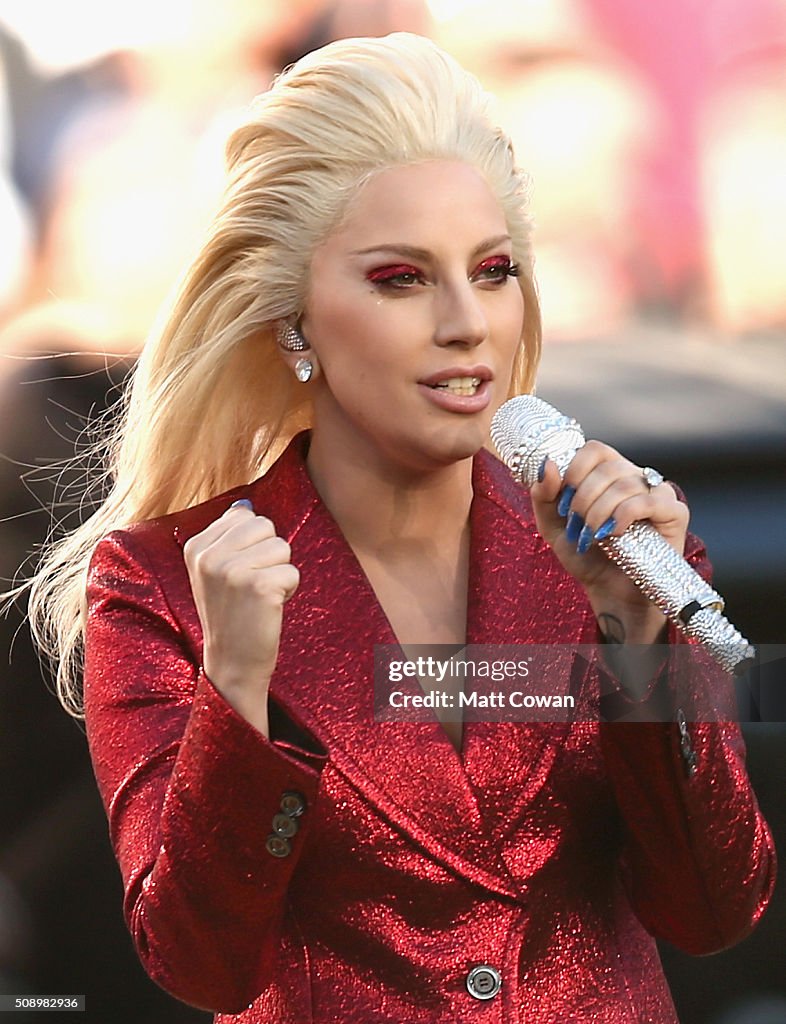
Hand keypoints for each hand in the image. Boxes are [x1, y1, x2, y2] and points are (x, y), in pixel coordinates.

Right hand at [183, 500, 299, 731]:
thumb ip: (229, 535)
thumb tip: (245, 503)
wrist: (231, 663)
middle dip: (269, 555)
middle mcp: (208, 556)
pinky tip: (268, 609)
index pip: (246, 516)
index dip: (253, 545)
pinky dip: (289, 591)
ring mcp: (231, 571)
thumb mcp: (216, 571)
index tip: (237, 575)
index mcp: (196, 546)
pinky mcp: (258, 587)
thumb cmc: (231, 613)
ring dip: (279, 573)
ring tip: (259, 598)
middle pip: (266, 526)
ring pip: (282, 547)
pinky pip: (293, 572)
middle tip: (252, 587)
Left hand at [530, 442, 688, 643]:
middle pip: (608, 466)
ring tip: (593, 535)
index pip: (595, 450)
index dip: (575, 469)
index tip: (564, 501)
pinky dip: (625, 515)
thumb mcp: (553, 526)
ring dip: (600, 511)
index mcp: (608, 474)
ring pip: (626, 483)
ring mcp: (657, 493)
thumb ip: (544, 495)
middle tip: (577, 524)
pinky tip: (615, 533)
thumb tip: (548, 464)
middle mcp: (635, 478)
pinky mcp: (674, 513)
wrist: (609, 592)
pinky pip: (650, 500)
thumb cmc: (586, 557)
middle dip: (584, 498)